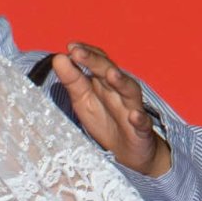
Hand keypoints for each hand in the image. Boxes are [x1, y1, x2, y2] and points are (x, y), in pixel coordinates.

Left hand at [49, 42, 169, 176]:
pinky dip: (140, 119)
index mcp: (104, 83)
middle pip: (110, 72)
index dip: (86, 53)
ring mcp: (132, 110)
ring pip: (130, 92)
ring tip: (111, 74)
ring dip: (122, 83)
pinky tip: (134, 116)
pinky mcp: (141, 131)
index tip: (70, 47)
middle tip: (77, 52)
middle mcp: (120, 92)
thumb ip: (72, 80)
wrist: (130, 153)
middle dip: (95, 62)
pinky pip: (143, 124)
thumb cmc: (105, 122)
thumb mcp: (83, 101)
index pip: (98, 61)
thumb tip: (58, 58)